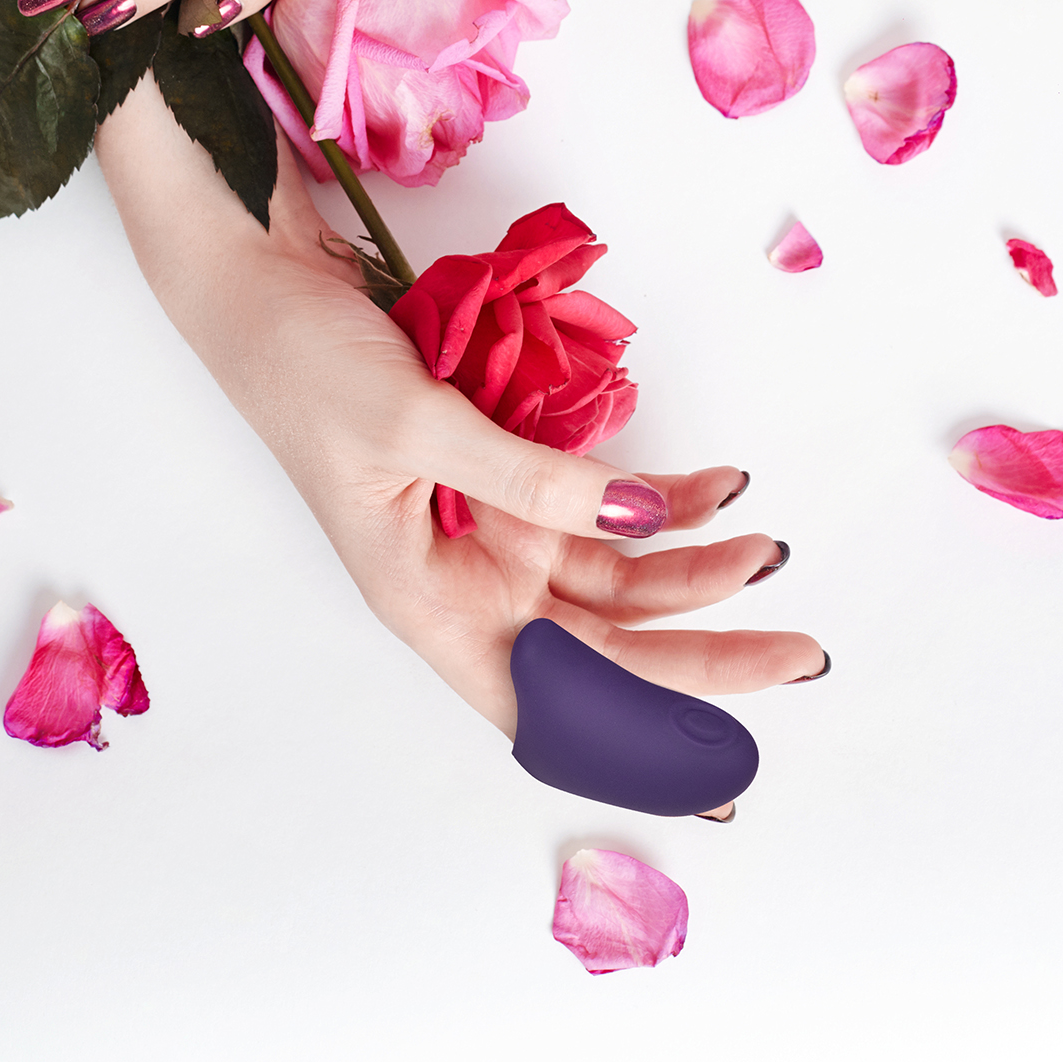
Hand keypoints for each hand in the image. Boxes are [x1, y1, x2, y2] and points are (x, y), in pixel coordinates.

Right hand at [98, 85, 827, 758]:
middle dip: (704, 651)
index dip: (634, 748)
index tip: (723, 773)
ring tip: (766, 543)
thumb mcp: (417, 426)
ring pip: (614, 573)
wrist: (264, 287)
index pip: (550, 707)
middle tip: (798, 649)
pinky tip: (712, 484)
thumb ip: (533, 476)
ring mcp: (488, 524)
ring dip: (692, 565)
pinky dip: (658, 495)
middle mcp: (468, 580)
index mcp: (430, 604)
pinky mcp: (502, 469)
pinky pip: (598, 501)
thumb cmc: (306, 371)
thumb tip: (644, 512)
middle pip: (605, 646)